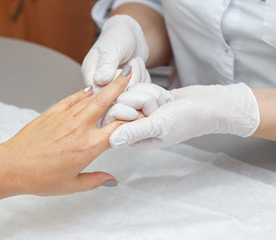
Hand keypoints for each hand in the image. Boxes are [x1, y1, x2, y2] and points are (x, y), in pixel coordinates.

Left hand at [0, 66, 131, 195]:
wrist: (12, 166)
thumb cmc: (39, 177)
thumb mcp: (72, 185)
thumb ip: (95, 180)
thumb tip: (111, 180)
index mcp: (89, 146)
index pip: (118, 127)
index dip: (132, 118)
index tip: (139, 113)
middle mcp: (80, 127)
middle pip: (105, 101)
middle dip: (119, 85)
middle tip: (128, 74)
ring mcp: (65, 117)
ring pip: (89, 97)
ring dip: (103, 87)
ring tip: (113, 78)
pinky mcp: (52, 113)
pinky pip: (71, 98)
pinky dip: (81, 93)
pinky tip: (87, 90)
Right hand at [82, 15, 149, 92]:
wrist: (132, 35)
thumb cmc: (118, 36)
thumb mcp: (112, 48)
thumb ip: (106, 65)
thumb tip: (100, 80)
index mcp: (90, 75)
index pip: (99, 95)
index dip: (115, 87)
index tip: (125, 69)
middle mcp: (101, 86)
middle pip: (116, 97)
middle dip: (130, 79)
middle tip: (133, 61)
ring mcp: (115, 90)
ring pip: (130, 97)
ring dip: (139, 77)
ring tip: (135, 61)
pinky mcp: (128, 91)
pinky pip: (139, 95)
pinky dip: (144, 80)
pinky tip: (140, 68)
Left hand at [104, 83, 259, 149]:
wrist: (209, 105)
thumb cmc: (187, 119)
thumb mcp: (159, 127)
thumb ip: (134, 132)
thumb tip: (111, 141)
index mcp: (135, 139)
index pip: (113, 118)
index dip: (126, 110)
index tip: (147, 113)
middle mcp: (134, 126)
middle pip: (120, 101)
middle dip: (142, 100)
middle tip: (159, 109)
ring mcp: (140, 112)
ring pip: (130, 91)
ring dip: (151, 94)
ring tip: (164, 105)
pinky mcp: (146, 100)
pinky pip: (139, 87)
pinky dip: (154, 90)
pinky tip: (165, 99)